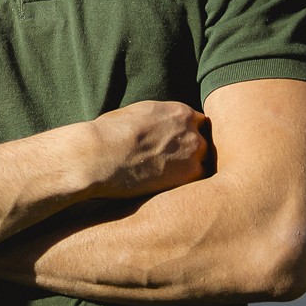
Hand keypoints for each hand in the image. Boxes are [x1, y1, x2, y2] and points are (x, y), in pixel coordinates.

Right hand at [80, 100, 211, 198]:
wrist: (101, 154)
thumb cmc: (109, 134)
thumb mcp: (136, 114)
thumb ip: (155, 121)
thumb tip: (151, 129)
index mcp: (179, 111)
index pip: (198, 125)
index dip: (190, 138)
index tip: (180, 149)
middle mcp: (192, 130)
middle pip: (204, 145)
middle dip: (193, 156)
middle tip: (178, 169)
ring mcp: (194, 152)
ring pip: (204, 165)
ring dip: (192, 174)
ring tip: (174, 184)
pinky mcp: (190, 175)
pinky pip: (199, 183)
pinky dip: (189, 190)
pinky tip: (173, 193)